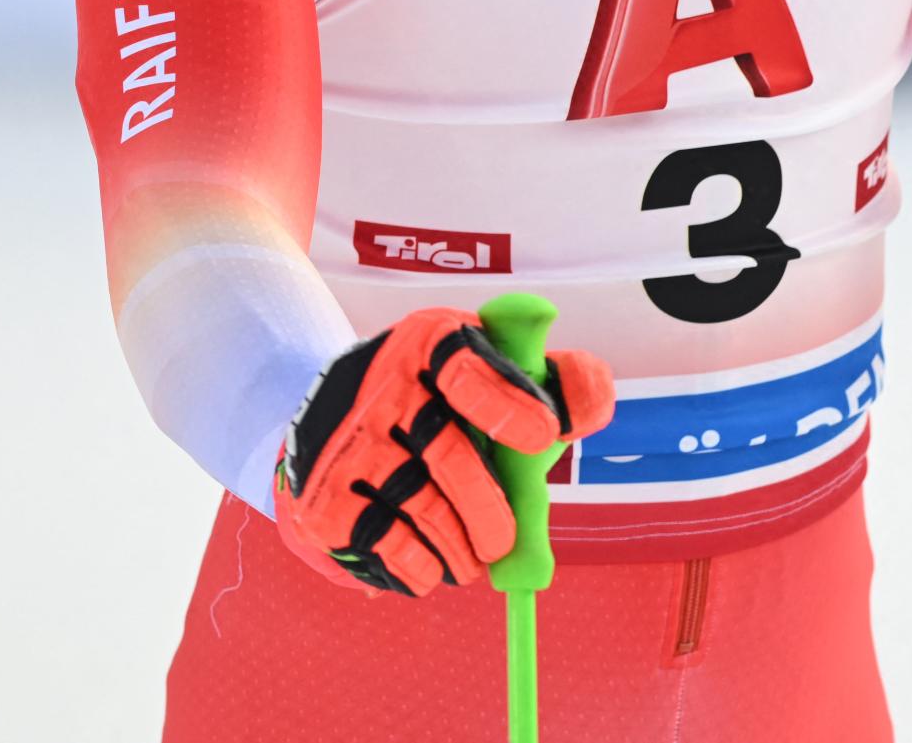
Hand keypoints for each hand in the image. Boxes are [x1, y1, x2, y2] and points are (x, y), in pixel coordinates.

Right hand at [271, 306, 614, 595]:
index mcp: (430, 342)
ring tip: (473, 558)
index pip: (468, 367)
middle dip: (489, 511)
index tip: (544, 435)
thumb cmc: (436, 397)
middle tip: (504, 541)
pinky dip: (419, 569)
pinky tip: (430, 567)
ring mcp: (349, 445)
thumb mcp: (485, 365)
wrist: (329, 421)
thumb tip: (587, 405)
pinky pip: (388, 547)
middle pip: (450, 457)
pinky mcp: (324, 501)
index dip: (508, 401)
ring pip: (423, 510)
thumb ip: (551, 379)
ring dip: (460, 549)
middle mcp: (382, 387)